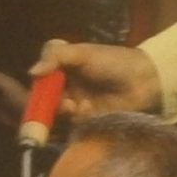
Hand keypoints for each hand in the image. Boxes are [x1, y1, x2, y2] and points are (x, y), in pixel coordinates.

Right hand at [36, 41, 159, 116]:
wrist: (144, 80)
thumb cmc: (114, 61)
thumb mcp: (84, 53)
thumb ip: (56, 57)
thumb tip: (32, 72)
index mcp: (66, 68)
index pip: (43, 78)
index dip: (38, 85)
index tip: (37, 88)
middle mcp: (68, 87)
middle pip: (46, 98)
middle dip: (45, 101)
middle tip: (49, 100)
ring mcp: (77, 104)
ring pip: (57, 112)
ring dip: (59, 110)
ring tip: (69, 105)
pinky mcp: (87, 120)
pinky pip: (72, 123)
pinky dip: (73, 118)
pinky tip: (82, 110)